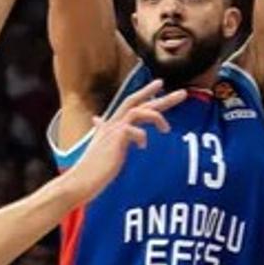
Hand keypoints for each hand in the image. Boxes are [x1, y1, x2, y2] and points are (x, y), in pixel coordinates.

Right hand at [63, 80, 186, 201]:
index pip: (131, 101)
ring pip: (138, 111)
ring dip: (156, 116)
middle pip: (138, 101)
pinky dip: (142, 137)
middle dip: (160, 96)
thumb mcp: (99, 144)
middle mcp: (112, 123)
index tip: (160, 84)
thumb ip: (101, 130)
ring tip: (167, 129)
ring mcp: (113, 130)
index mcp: (110, 124)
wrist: (81, 180)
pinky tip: (143, 147)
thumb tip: (96, 119)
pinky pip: (135, 130)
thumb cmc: (92, 166)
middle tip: (182, 93)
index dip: (146, 92)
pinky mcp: (115, 140)